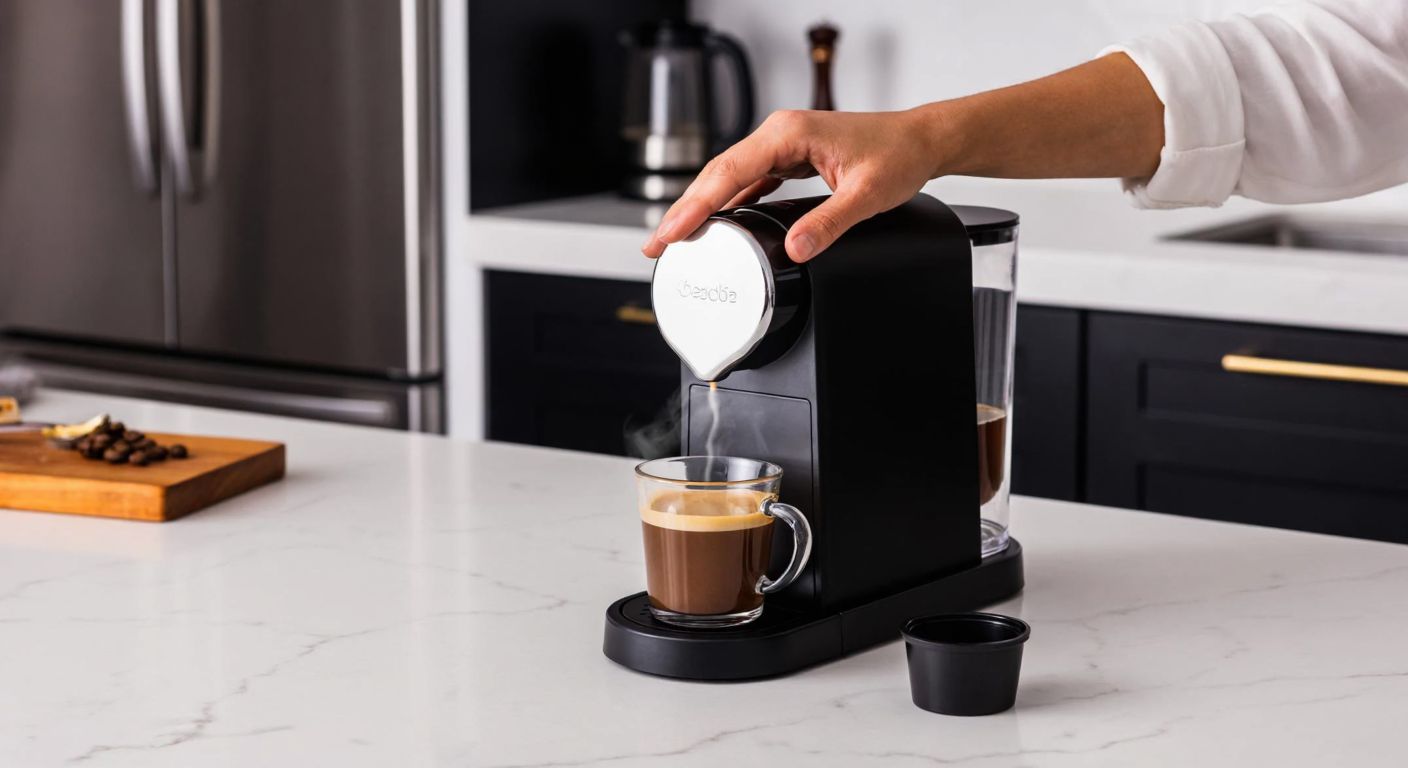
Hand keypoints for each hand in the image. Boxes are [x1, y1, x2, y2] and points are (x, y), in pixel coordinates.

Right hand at [639, 54, 1164, 262]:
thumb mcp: (867, 195)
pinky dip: (727, 204)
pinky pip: (748, 182)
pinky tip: (716, 226)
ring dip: (702, 209)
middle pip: (717, 175)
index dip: (694, 207)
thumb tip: (794, 251)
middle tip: (657, 247)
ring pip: (729, 179)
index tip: (671, 233)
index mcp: (789, 134)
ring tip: (675, 241)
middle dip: (685, 212)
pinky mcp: (789, 158)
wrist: (923, 141)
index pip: (727, 173)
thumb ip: (829, 224)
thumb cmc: (899, 156)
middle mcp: (779, 134)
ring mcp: (782, 146)